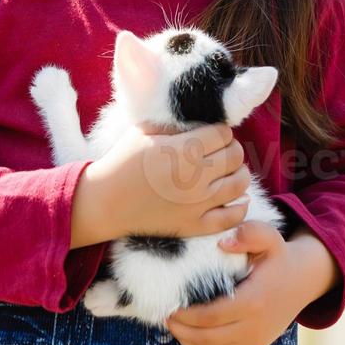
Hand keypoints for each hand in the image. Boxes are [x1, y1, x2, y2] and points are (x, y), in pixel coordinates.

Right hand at [71, 123, 250, 246]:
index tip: (211, 134)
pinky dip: (239, 206)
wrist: (105, 202)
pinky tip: (234, 198)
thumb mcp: (146, 130)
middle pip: (235, 155)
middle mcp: (195, 176)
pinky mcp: (195, 225)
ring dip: (238, 173)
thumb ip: (176, 122)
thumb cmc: (123, 161)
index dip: (220, 131)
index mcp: (184, 149)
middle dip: (231, 148)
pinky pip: (232, 217)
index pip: (224, 133)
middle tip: (219, 151)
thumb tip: (203, 118)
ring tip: (228, 171)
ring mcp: (197, 203)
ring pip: (240, 183)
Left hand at [165, 220, 337, 344]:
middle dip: (182, 330)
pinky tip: (190, 336)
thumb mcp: (270, 237)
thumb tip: (223, 243)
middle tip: (166, 317)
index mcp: (254, 301)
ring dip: (189, 342)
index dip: (186, 316)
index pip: (211, 317)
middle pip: (208, 338)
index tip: (171, 306)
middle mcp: (255, 327)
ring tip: (174, 326)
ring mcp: (255, 341)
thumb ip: (249, 233)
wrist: (303, 281)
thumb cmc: (279, 257)